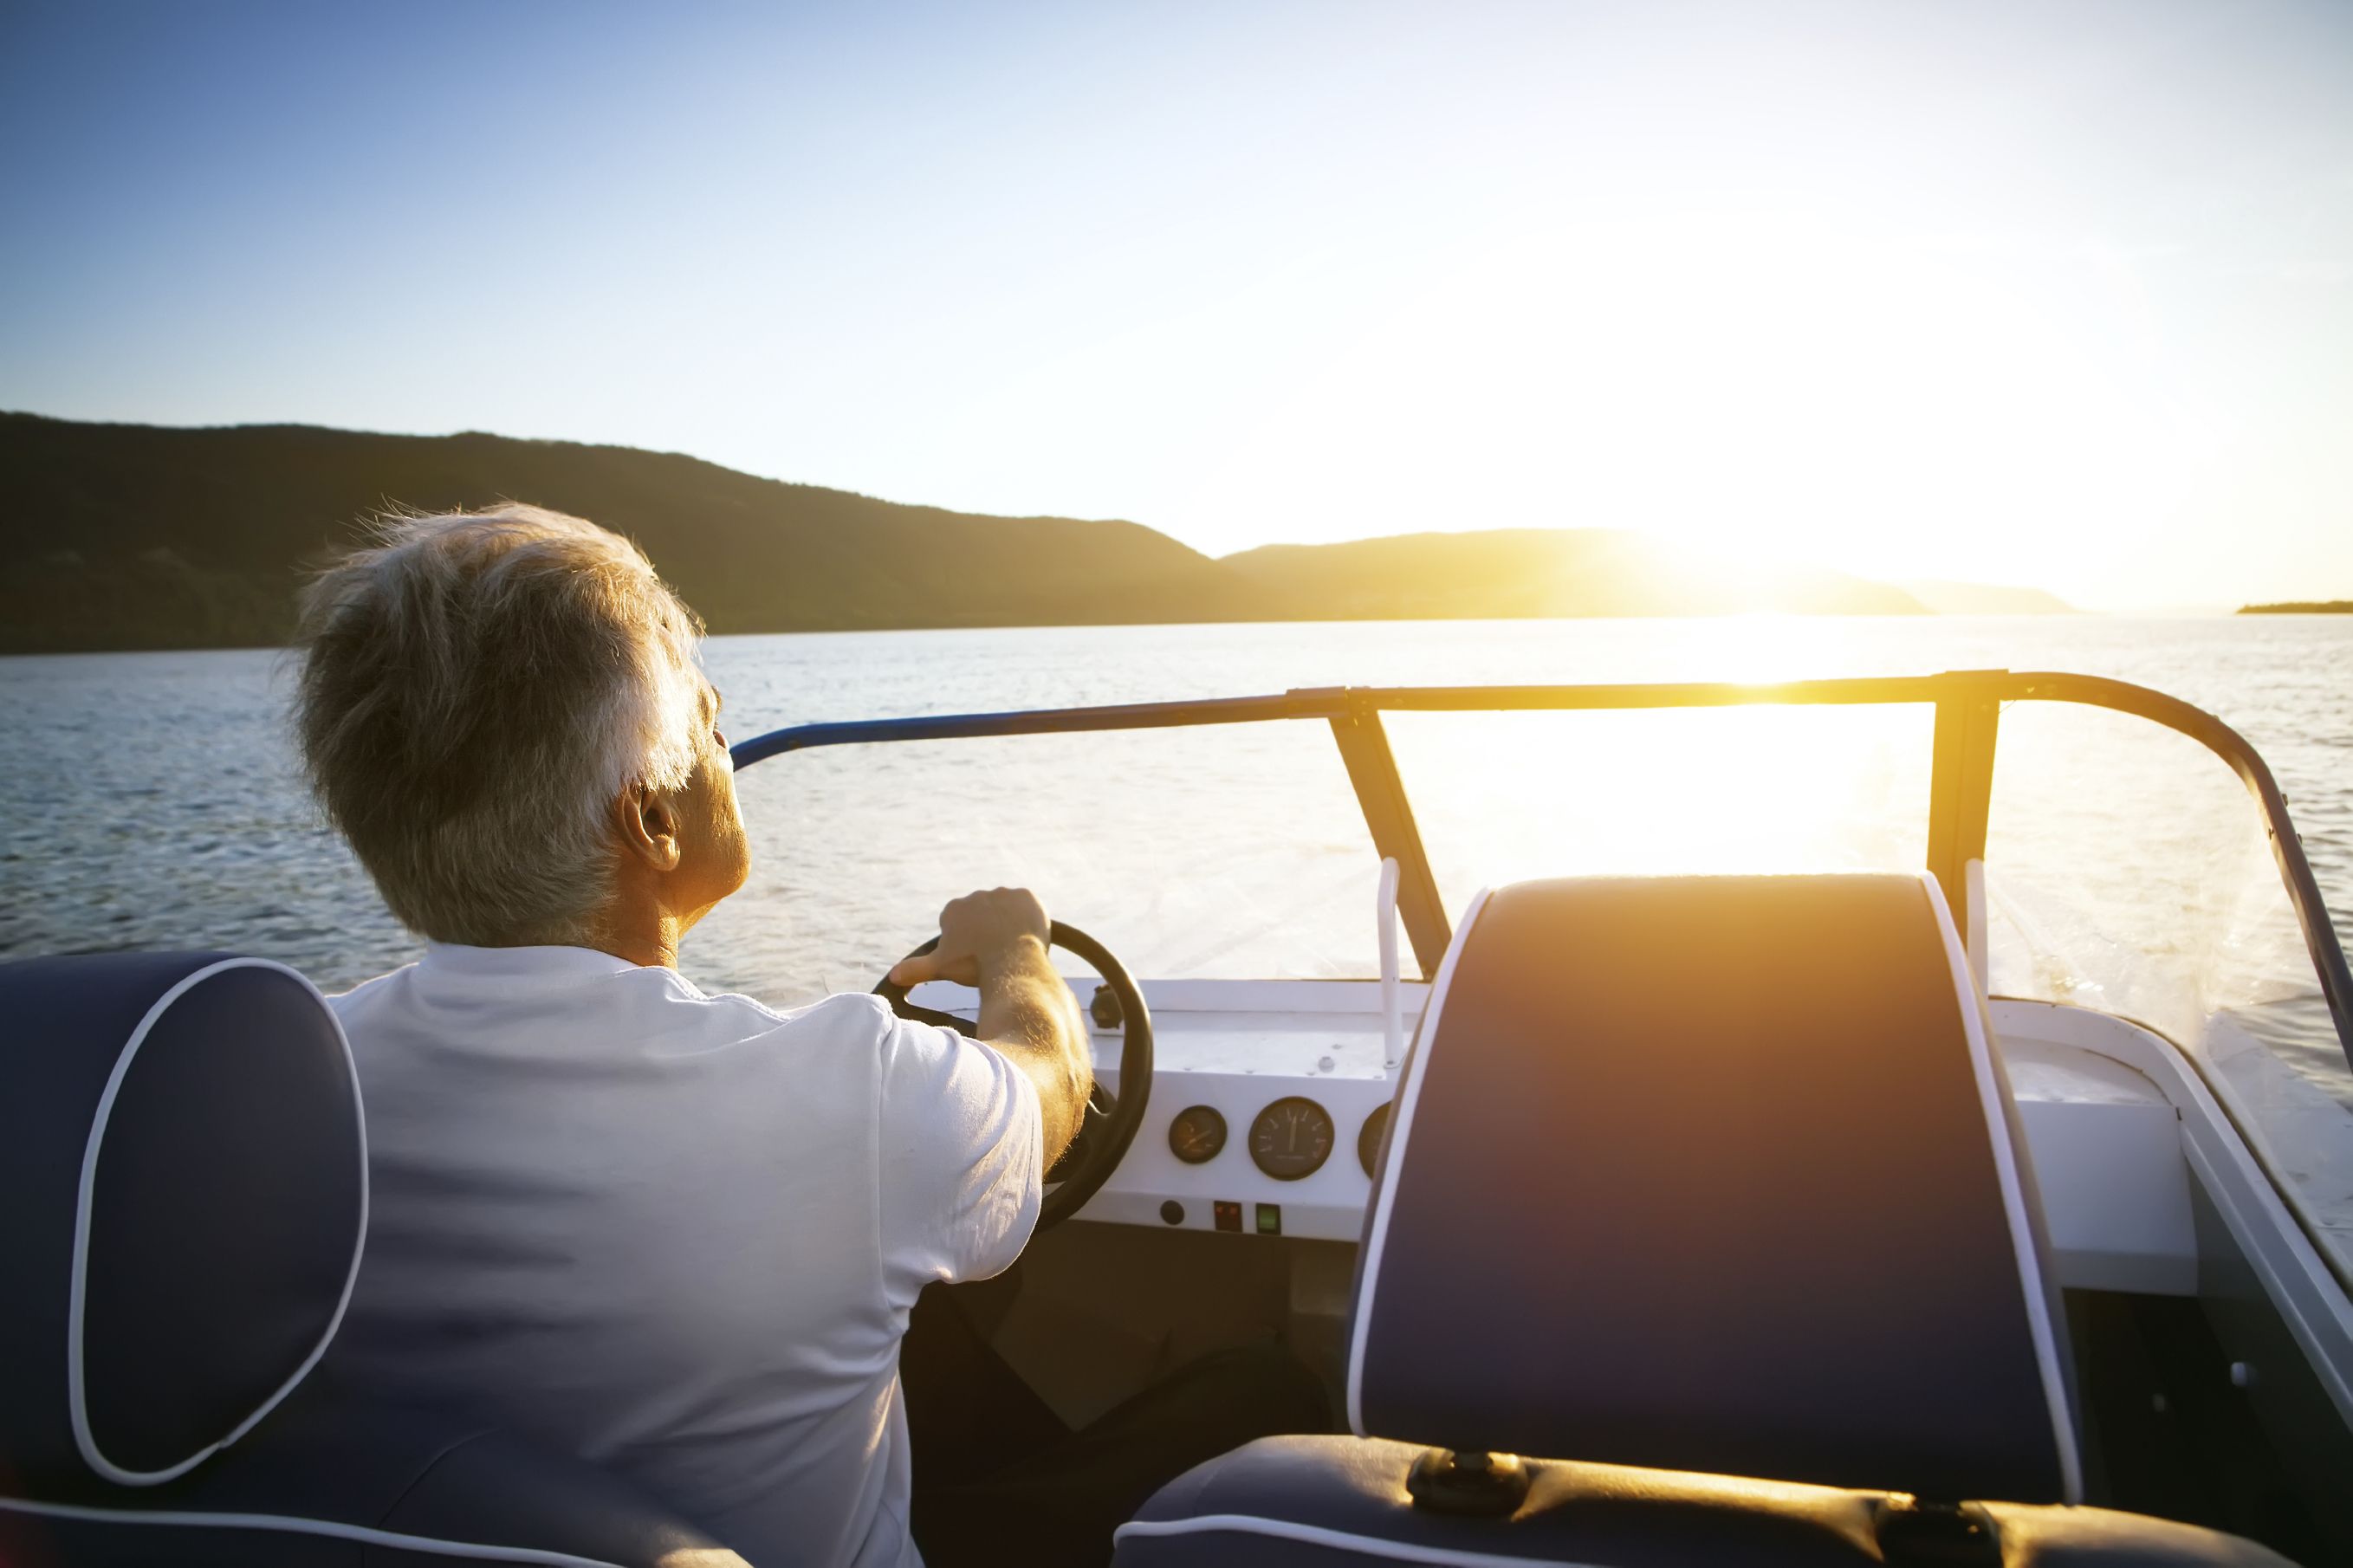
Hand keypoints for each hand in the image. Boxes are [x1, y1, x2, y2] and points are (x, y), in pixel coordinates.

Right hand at [888, 887, 1050, 987]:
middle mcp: (976, 895)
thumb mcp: (941, 967)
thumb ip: (915, 969)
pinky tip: (1027, 935)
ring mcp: (1003, 893)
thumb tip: (893, 976)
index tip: (975, 957)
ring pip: (1005, 910)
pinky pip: (1027, 905)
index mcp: (953, 909)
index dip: (968, 944)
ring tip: (1012, 947)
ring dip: (1007, 923)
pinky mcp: (1026, 895)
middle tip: (994, 954)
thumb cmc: (973, 966)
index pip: (961, 925)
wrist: (1011, 963)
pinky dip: (1028, 917)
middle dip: (987, 932)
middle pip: (983, 916)